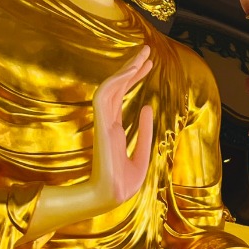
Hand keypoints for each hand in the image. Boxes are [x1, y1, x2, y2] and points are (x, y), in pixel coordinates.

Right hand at [91, 46, 154, 210]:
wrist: (112, 196)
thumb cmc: (124, 182)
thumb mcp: (142, 155)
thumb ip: (143, 131)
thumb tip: (147, 107)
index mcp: (114, 128)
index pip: (121, 96)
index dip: (133, 78)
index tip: (147, 65)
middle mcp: (107, 121)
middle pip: (117, 86)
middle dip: (131, 67)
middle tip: (146, 51)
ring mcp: (103, 122)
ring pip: (111, 86)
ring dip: (126, 69)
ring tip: (143, 55)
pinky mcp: (101, 125)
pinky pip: (105, 96)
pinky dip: (117, 81)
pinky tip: (131, 70)